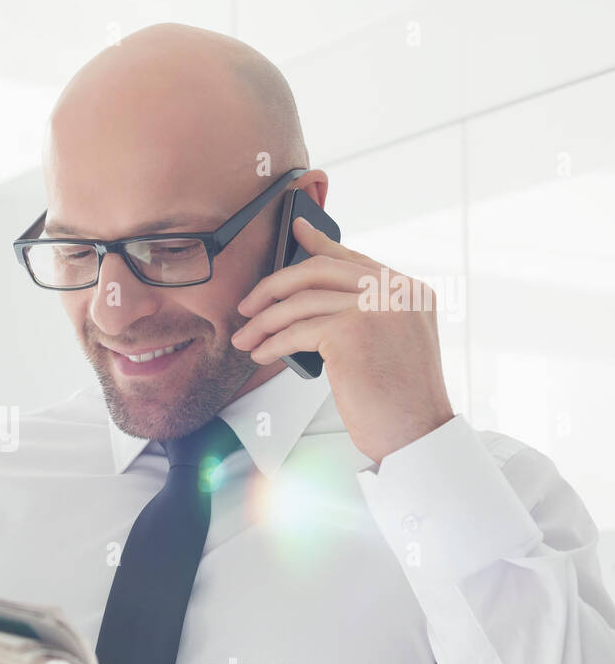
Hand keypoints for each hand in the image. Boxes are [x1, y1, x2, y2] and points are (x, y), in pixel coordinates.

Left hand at [231, 216, 454, 463]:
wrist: (417, 433)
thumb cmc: (398, 399)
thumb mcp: (388, 343)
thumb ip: (362, 312)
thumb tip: (310, 297)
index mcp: (409, 290)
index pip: (353, 258)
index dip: (319, 242)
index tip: (294, 230)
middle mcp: (396, 291)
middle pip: (319, 270)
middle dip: (274, 285)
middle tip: (247, 305)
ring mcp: (375, 307)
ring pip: (300, 302)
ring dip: (264, 322)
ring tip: (245, 339)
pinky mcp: (351, 331)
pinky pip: (296, 330)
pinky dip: (272, 343)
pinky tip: (261, 354)